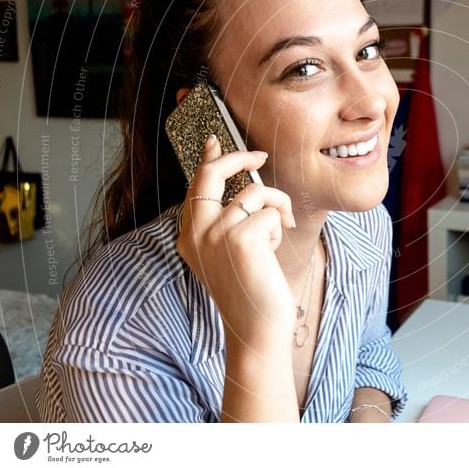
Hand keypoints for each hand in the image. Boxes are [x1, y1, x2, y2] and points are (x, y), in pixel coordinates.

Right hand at [176, 135, 297, 344]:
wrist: (257, 327)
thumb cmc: (252, 288)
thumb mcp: (231, 250)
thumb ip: (230, 217)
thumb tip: (245, 179)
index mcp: (189, 236)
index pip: (195, 185)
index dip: (208, 158)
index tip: (215, 140)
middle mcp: (195, 233)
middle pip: (212, 173)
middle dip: (239, 158)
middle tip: (259, 158)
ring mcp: (215, 235)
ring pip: (254, 192)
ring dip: (275, 207)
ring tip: (278, 231)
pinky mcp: (240, 239)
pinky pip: (270, 211)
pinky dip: (279, 226)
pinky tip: (274, 250)